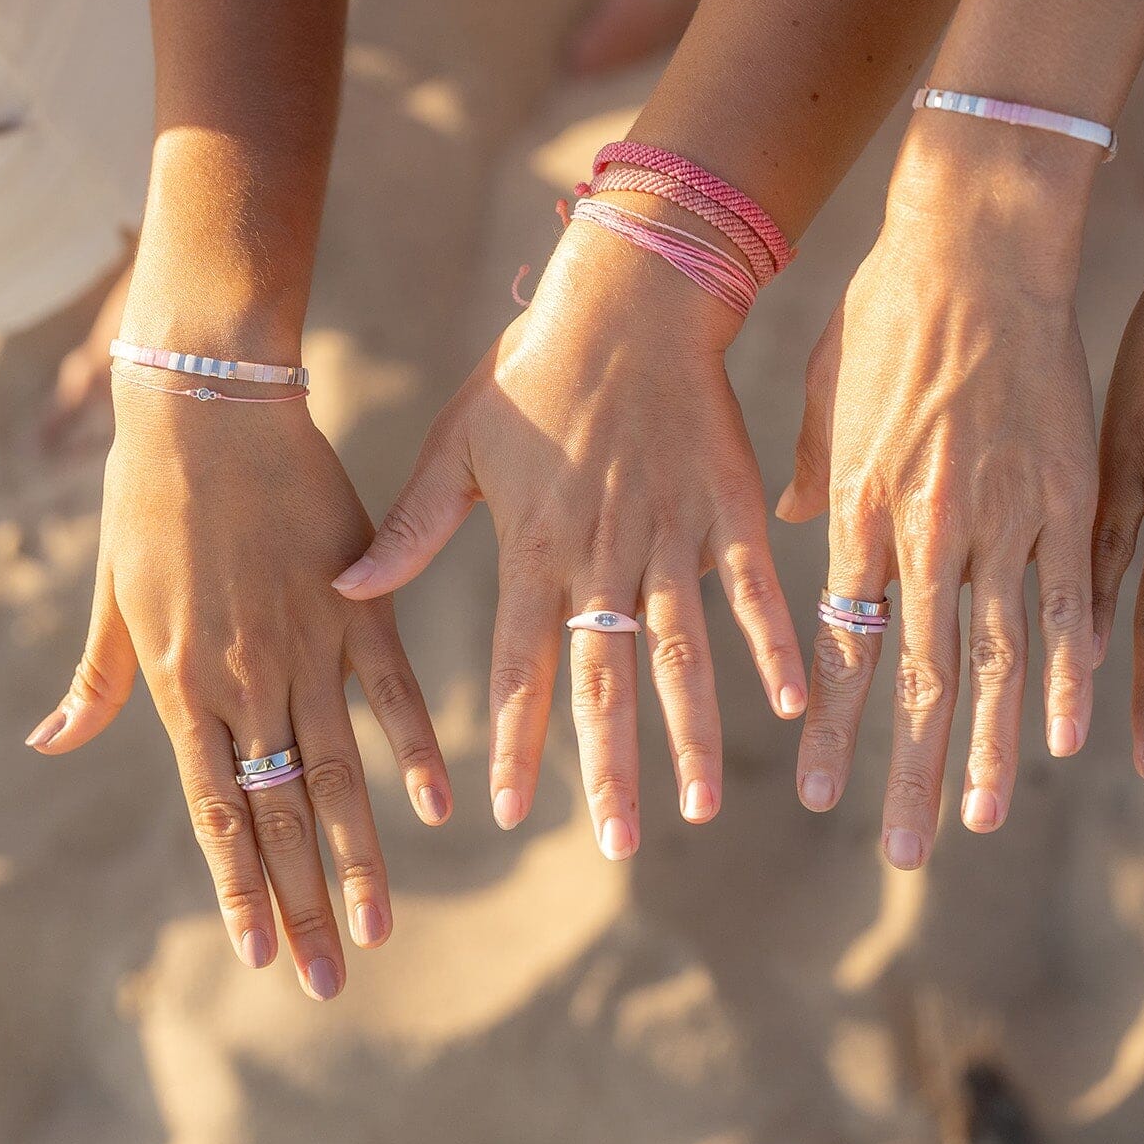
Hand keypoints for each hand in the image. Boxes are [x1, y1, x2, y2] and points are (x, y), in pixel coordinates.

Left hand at [26, 380, 452, 998]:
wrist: (208, 407)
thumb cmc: (148, 496)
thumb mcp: (112, 595)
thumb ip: (97, 679)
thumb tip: (51, 742)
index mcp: (181, 686)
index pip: (216, 813)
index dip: (241, 890)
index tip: (265, 957)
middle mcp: (247, 682)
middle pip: (279, 816)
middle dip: (303, 907)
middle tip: (330, 982)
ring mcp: (309, 646)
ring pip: (336, 774)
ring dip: (357, 858)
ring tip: (379, 929)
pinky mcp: (360, 604)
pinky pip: (394, 691)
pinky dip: (417, 750)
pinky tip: (441, 807)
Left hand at [332, 221, 806, 859]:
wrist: (628, 299)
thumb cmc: (532, 369)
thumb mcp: (456, 444)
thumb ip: (411, 527)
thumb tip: (347, 589)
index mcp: (532, 549)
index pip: (518, 668)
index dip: (515, 742)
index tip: (510, 813)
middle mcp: (601, 557)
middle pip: (604, 682)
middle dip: (610, 772)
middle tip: (619, 845)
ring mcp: (670, 537)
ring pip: (681, 653)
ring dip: (691, 734)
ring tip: (701, 806)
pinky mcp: (728, 509)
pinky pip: (753, 590)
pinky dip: (774, 644)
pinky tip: (796, 702)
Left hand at [779, 136, 1099, 867]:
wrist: (975, 245)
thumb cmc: (888, 311)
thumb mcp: (827, 393)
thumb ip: (810, 476)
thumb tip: (792, 532)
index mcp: (857, 509)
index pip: (839, 646)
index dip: (832, 727)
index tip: (819, 794)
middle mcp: (924, 531)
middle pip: (914, 676)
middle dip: (907, 771)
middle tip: (900, 850)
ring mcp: (1001, 518)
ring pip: (994, 659)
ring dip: (990, 749)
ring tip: (982, 821)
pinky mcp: (1069, 496)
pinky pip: (1070, 603)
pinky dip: (1070, 674)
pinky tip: (1074, 737)